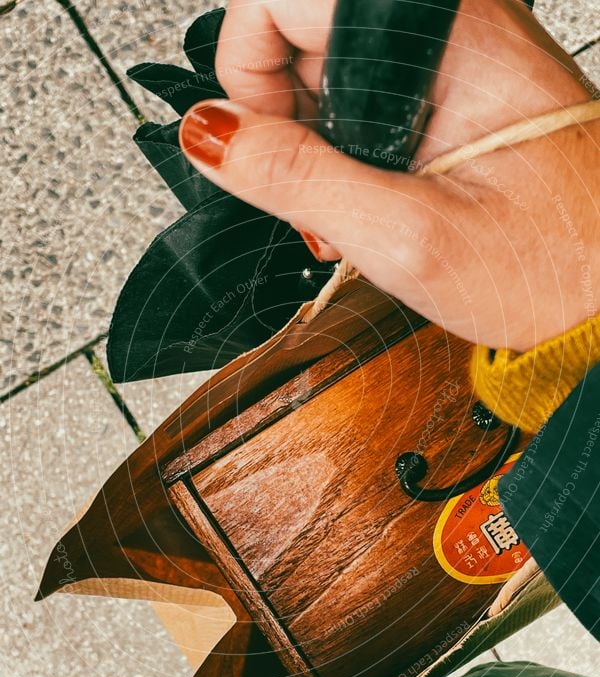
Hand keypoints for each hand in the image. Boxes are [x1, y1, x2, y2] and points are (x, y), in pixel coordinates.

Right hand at [180, 0, 598, 351]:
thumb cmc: (550, 268)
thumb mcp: (404, 237)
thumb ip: (296, 179)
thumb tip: (211, 133)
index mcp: (446, 34)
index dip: (248, 74)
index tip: (264, 147)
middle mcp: (454, 27)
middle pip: (301, 34)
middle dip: (285, 126)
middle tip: (322, 200)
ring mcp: (457, 57)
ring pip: (330, 73)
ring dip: (320, 151)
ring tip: (357, 215)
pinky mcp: (458, 91)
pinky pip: (369, 102)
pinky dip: (353, 157)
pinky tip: (378, 202)